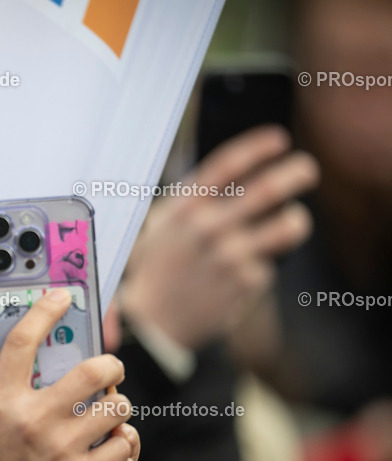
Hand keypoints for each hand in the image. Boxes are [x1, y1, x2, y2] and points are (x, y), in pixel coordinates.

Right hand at [0, 290, 134, 460]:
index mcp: (0, 400)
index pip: (25, 340)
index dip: (46, 310)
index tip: (62, 297)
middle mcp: (34, 419)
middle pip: (92, 370)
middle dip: (109, 362)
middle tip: (107, 366)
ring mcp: (62, 448)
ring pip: (115, 406)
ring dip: (118, 402)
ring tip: (110, 407)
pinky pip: (122, 445)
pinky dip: (123, 439)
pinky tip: (112, 439)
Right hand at [122, 126, 318, 349]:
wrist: (153, 321)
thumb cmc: (158, 267)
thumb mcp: (162, 226)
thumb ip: (193, 200)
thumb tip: (238, 174)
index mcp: (184, 208)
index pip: (226, 166)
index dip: (257, 148)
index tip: (279, 140)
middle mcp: (207, 227)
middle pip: (267, 189)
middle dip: (296, 174)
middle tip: (307, 169)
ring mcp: (229, 254)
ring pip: (288, 225)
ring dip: (296, 219)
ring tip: (292, 220)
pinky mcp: (246, 281)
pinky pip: (270, 262)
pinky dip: (261, 264)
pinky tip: (239, 274)